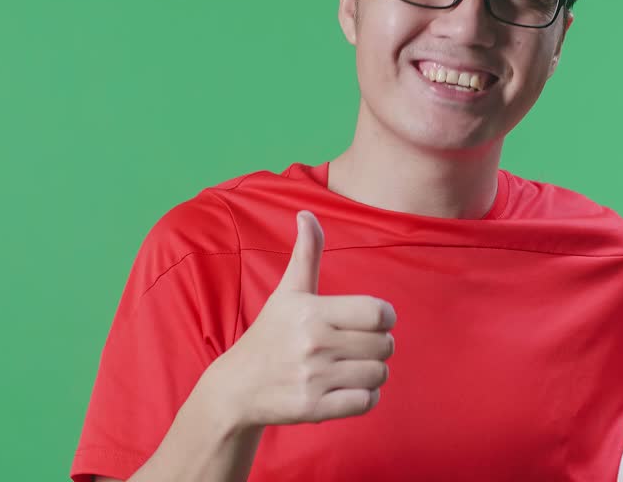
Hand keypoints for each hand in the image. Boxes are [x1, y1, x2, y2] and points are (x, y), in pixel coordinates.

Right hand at [210, 210, 395, 427]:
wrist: (237, 387)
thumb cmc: (270, 334)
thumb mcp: (288, 292)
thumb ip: (306, 253)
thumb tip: (306, 213)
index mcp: (313, 311)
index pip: (379, 313)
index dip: (384, 318)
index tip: (370, 322)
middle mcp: (314, 344)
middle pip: (385, 345)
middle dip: (379, 346)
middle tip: (358, 346)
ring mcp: (314, 378)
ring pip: (379, 374)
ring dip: (372, 372)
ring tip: (351, 367)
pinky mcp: (314, 409)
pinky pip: (367, 402)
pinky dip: (365, 397)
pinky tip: (348, 388)